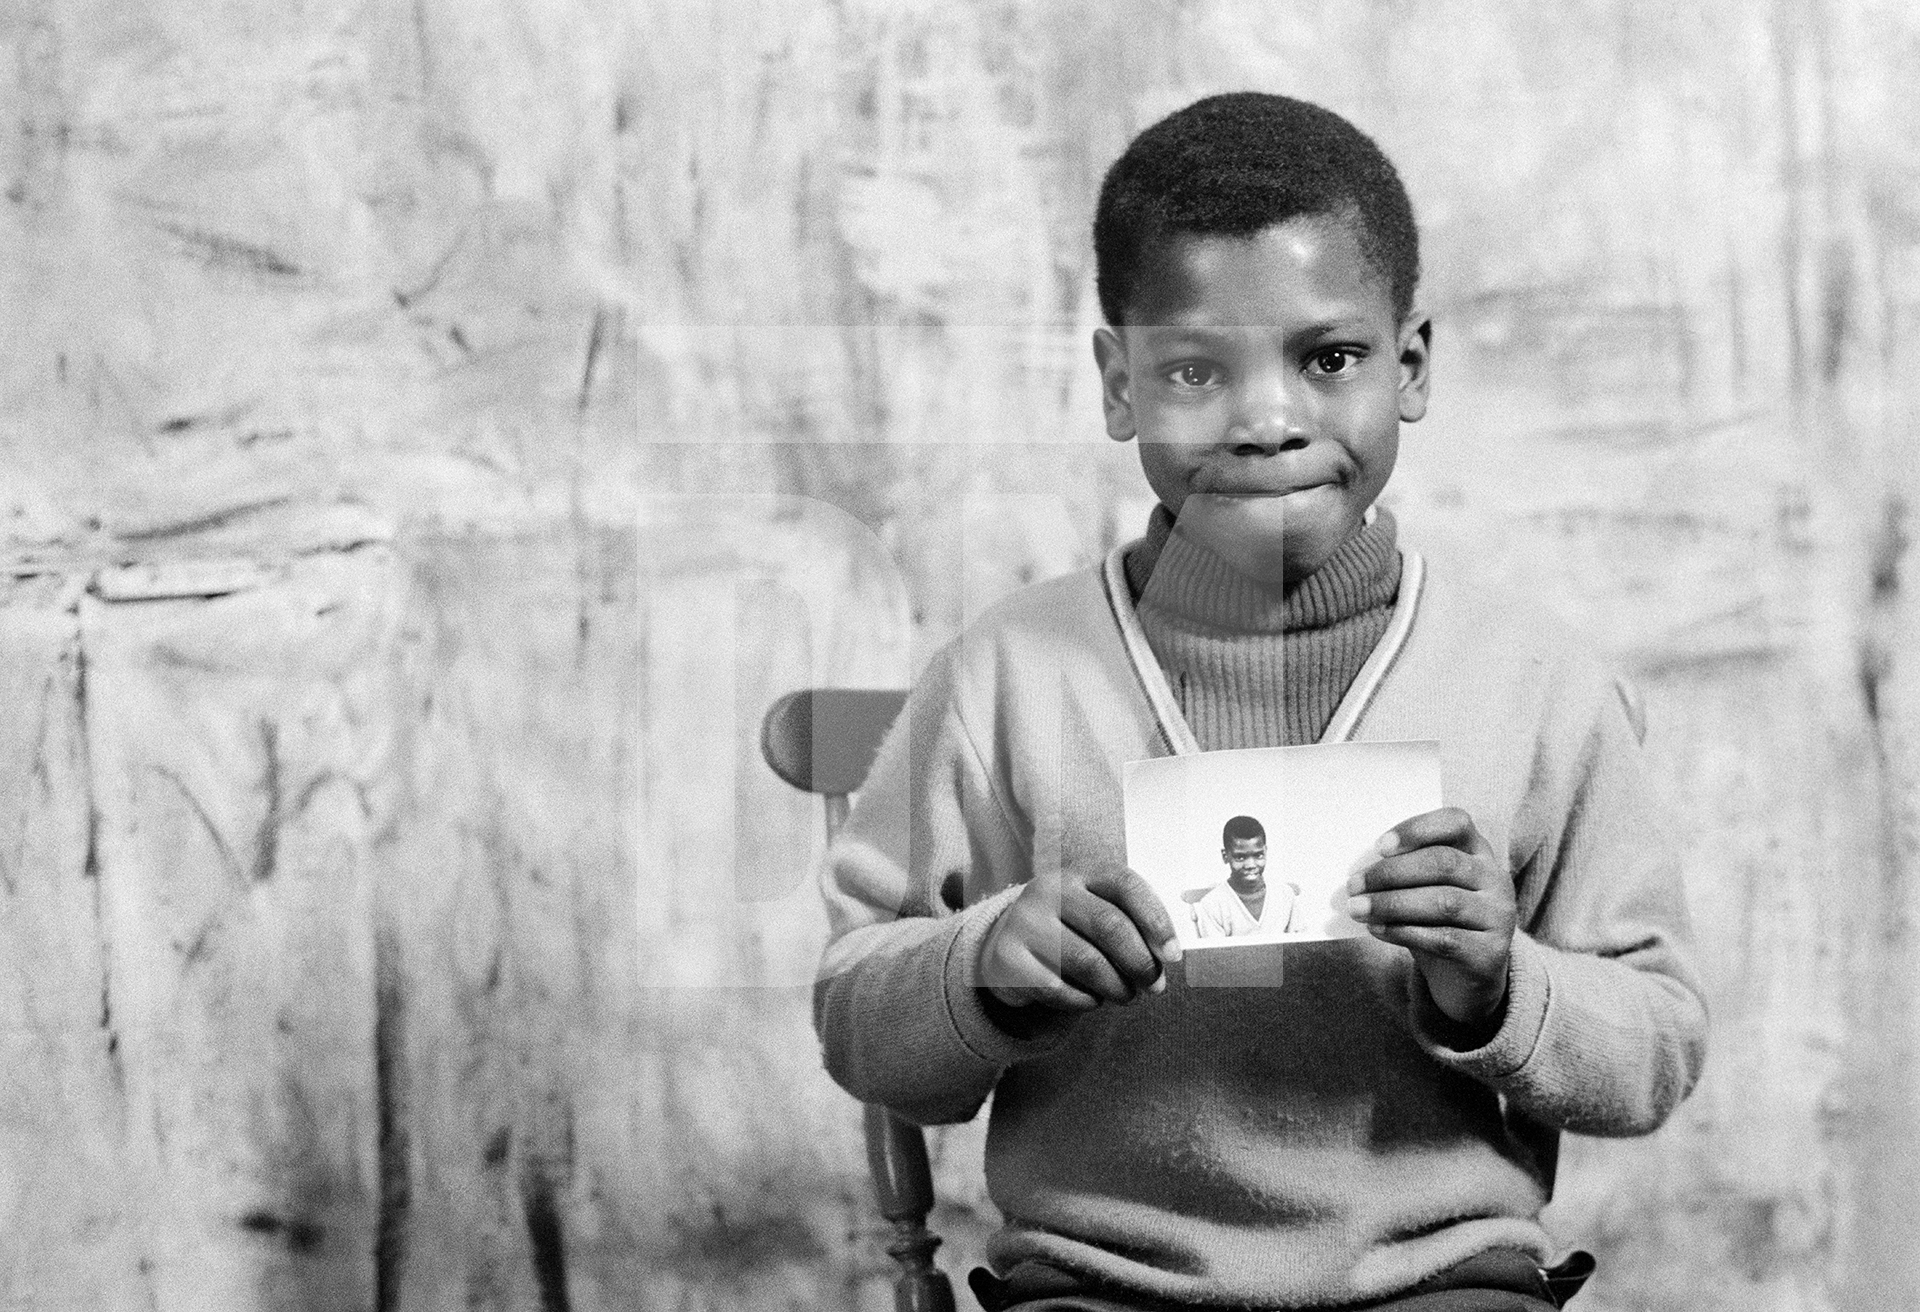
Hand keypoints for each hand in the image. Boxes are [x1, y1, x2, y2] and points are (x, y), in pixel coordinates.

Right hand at [978, 865, 1182, 1011]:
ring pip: (1088, 962)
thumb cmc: (1071, 929)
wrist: (1009, 943)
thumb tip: (1166, 959)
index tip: (1173, 955)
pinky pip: (1060, 989)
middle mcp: (1050, 890)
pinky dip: (1086, 1001)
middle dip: (1141, 962)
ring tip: (1125, 994)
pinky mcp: (1009, 958)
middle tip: (1153, 985)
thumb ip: (1134, 926)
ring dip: (1117, 987)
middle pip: (1109, 925)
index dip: (1156, 920)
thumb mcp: (1098, 911)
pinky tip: (1092, 998)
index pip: (1126, 884)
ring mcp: (1025, 922)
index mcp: (1080, 873)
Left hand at [1347, 807, 1514, 1035]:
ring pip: (1444, 903)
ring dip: (1392, 904)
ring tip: (1358, 909)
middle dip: (1392, 873)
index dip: (1417, 830)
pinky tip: (1377, 929)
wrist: (1465, 976)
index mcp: (1477, 851)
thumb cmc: (1435, 921)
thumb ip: (1404, 872)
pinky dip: (1404, 932)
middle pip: (1444, 863)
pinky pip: (1444, 938)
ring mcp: (1497, 916)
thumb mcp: (1425, 888)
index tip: (1380, 847)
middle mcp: (1495, 879)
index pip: (1457, 823)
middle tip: (1354, 885)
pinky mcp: (1490, 952)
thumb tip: (1360, 871)